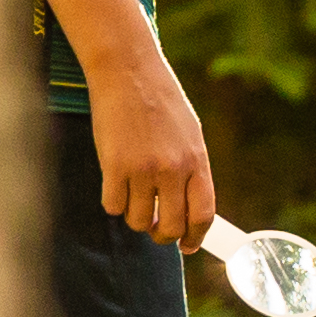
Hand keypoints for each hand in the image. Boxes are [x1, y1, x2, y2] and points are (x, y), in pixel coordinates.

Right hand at [90, 60, 215, 246]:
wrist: (128, 71)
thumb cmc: (159, 101)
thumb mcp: (189, 134)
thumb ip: (191, 169)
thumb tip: (189, 206)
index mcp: (197, 160)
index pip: (203, 214)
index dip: (195, 236)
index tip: (187, 245)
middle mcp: (173, 168)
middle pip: (171, 225)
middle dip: (162, 234)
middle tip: (154, 229)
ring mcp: (143, 169)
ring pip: (139, 220)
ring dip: (135, 218)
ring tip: (132, 201)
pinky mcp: (114, 166)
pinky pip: (113, 206)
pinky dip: (113, 203)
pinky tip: (114, 187)